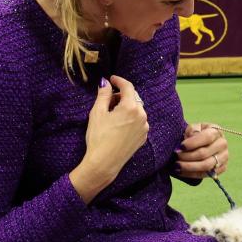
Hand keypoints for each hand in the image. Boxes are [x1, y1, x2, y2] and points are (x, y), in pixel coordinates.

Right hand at [70, 75, 148, 202]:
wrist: (104, 162)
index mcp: (131, 107)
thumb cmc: (99, 137)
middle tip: (108, 99)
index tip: (112, 79)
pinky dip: (130, 118)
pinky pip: (138, 122)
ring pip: (137, 110)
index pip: (128, 87)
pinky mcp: (143, 137)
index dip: (119, 80)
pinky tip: (119, 124)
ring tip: (112, 113)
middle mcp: (142, 116)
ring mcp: (144, 128)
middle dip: (121, 95)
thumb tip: (105, 83)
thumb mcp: (97, 113)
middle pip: (133, 98)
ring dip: (126, 107)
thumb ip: (103, 95)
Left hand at [174, 123, 228, 179]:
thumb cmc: (195, 134)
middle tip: (176, 156)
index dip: (193, 143)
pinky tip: (181, 172)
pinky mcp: (222, 168)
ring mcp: (224, 157)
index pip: (207, 137)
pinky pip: (206, 174)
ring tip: (177, 165)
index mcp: (216, 131)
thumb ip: (192, 131)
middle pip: (205, 153)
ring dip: (189, 166)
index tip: (181, 146)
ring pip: (206, 165)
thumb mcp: (193, 128)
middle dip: (187, 156)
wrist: (202, 143)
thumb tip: (188, 142)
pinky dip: (192, 174)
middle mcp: (223, 144)